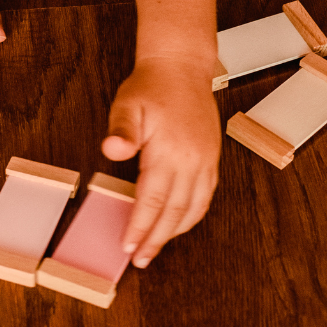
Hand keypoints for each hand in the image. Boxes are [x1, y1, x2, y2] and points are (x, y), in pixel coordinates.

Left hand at [102, 55, 220, 266]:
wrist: (182, 67)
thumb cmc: (152, 86)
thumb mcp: (127, 104)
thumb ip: (121, 130)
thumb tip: (113, 150)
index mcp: (170, 152)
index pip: (152, 201)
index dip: (139, 227)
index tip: (128, 246)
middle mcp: (192, 161)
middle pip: (174, 212)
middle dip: (156, 239)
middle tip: (141, 259)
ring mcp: (206, 162)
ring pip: (193, 209)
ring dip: (175, 232)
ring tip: (157, 247)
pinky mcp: (212, 159)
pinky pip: (205, 196)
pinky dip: (192, 215)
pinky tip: (180, 223)